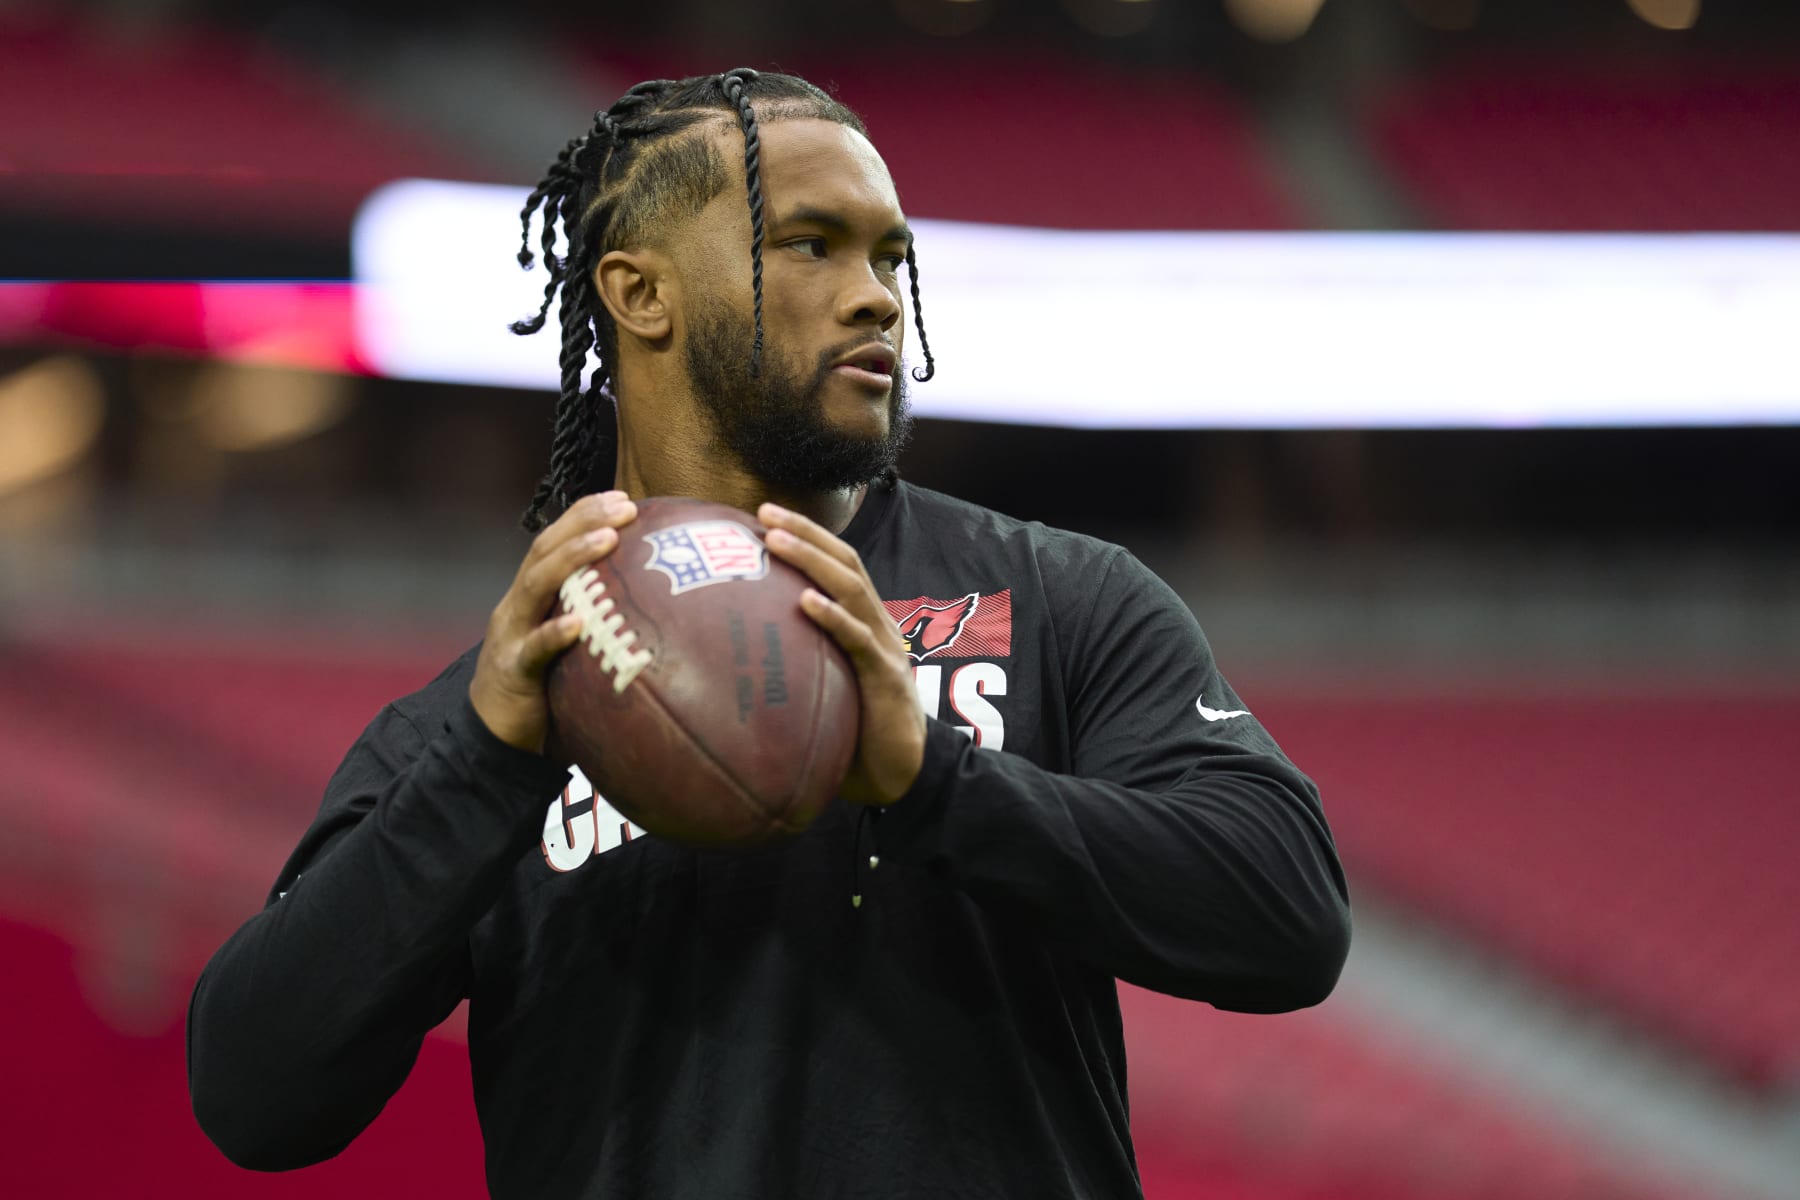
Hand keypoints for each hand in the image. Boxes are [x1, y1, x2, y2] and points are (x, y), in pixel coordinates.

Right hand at [470, 491, 638, 752]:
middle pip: (545, 550)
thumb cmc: (545, 688)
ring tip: (607, 540)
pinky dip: (553, 634)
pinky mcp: (512, 670)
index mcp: (533, 596)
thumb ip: (600, 623)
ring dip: (572, 559)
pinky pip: (533, 650)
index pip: (555, 542)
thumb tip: (662, 611)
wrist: (494, 737)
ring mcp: (511, 635)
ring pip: (535, 586)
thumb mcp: (573, 647)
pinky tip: (577, 624)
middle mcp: (518, 606)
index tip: (623, 497)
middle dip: (583, 521)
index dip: (584, 515)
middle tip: (625, 506)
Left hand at [758, 502, 924, 805]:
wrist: (904, 777)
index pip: (837, 566)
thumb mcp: (822, 691)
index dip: (806, 537)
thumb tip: (730, 663)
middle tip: (764, 512)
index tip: (762, 516)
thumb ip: (794, 668)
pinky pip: (858, 642)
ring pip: (851, 589)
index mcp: (863, 625)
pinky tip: (806, 603)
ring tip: (775, 541)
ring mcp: (884, 649)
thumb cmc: (855, 736)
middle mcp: (876, 626)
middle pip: (844, 563)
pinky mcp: (886, 679)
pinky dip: (833, 618)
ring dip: (811, 561)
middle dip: (806, 533)